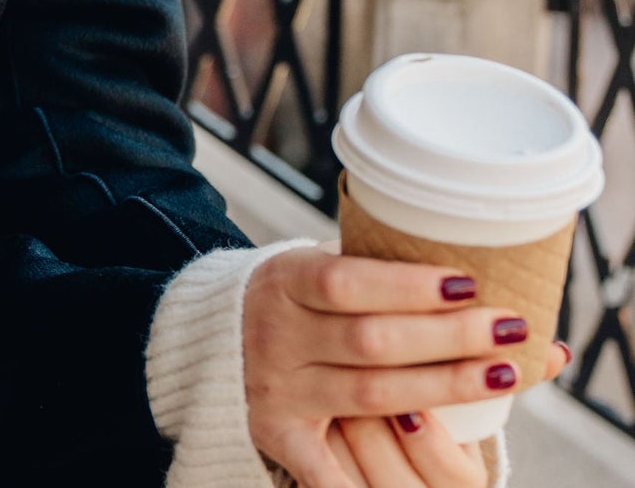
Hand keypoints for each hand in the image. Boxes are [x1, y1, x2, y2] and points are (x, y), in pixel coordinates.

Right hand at [244, 239, 572, 487]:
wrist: (227, 334)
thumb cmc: (306, 298)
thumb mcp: (327, 268)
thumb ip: (391, 277)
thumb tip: (493, 280)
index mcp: (284, 279)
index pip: (346, 281)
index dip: (407, 286)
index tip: (468, 283)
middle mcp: (277, 334)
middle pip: (370, 341)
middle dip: (447, 335)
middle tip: (508, 327)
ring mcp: (278, 388)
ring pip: (371, 395)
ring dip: (446, 385)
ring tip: (505, 372)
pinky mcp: (280, 433)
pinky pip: (327, 469)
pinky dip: (368, 479)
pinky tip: (425, 449)